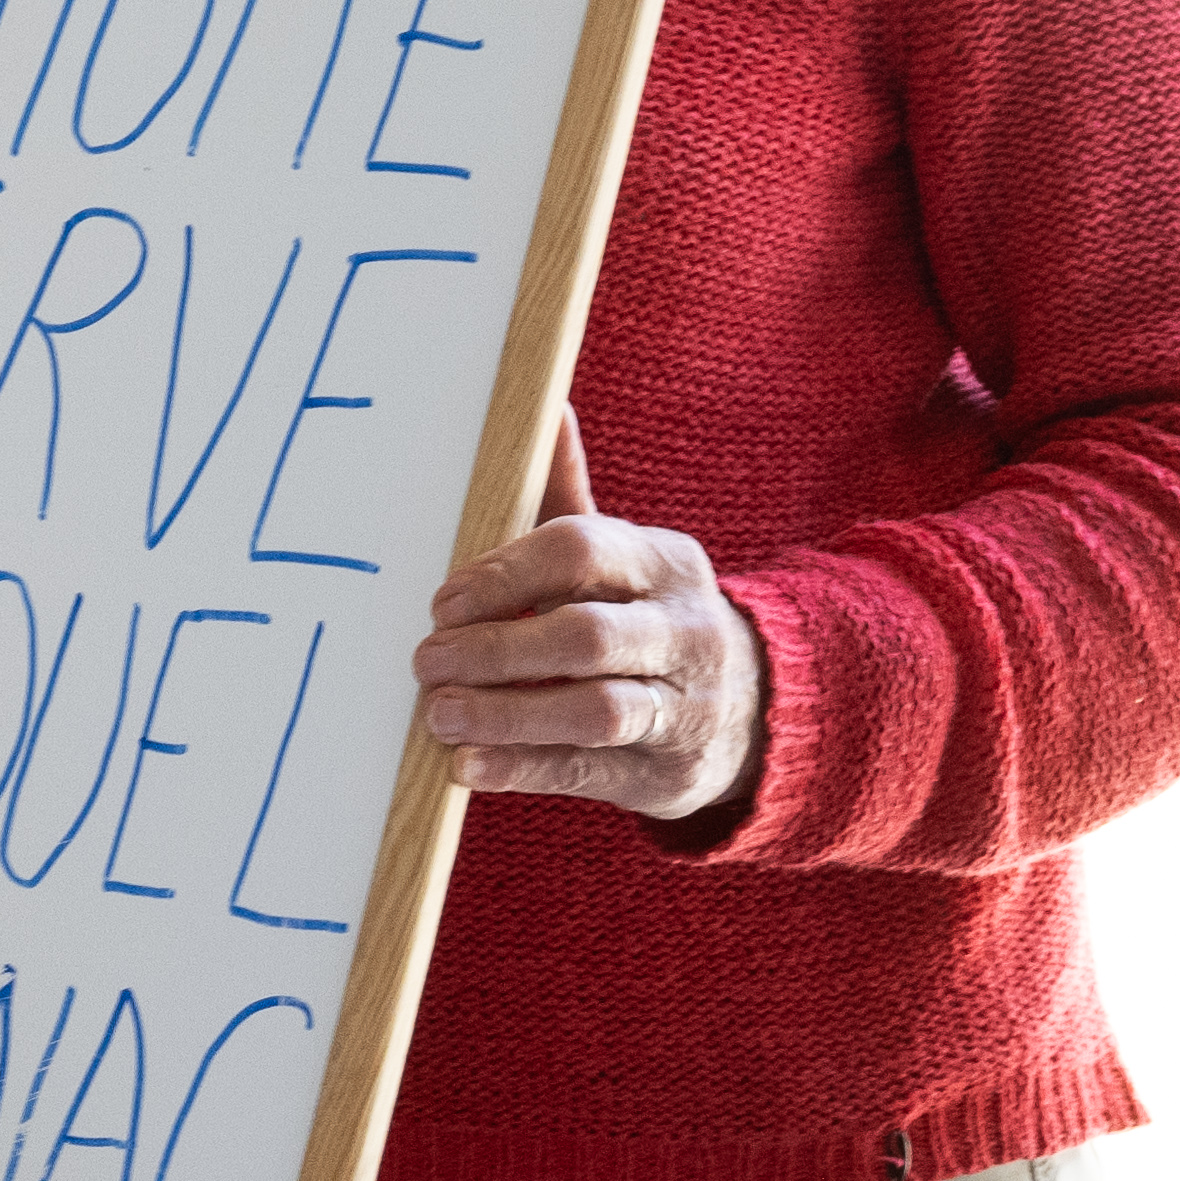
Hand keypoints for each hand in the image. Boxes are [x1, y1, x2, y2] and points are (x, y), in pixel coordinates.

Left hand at [421, 400, 764, 825]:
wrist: (754, 708)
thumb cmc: (648, 618)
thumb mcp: (622, 557)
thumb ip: (566, 495)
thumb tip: (542, 407)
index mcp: (665, 564)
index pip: (582, 552)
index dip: (503, 575)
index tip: (442, 602)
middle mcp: (686, 632)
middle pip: (585, 636)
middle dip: (496, 649)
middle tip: (425, 661)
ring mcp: (686, 707)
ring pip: (595, 710)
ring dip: (505, 714)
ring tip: (438, 714)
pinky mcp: (669, 773)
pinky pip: (591, 770)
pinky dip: (524, 767)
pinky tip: (467, 765)